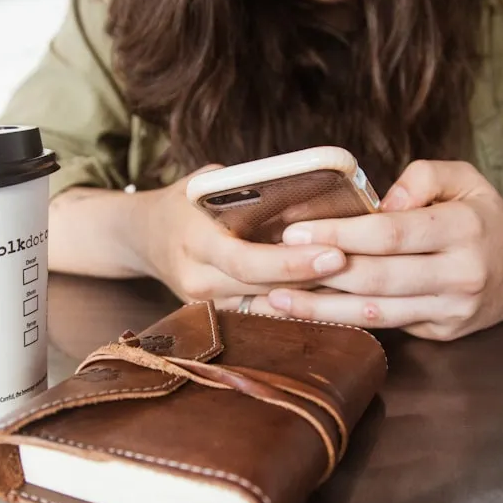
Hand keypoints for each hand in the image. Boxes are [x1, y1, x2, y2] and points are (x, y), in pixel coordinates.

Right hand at [133, 165, 349, 304]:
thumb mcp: (205, 184)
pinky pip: (265, 314)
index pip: (247, 262)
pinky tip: (334, 295)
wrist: (142, 238)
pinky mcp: (219, 318)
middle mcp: (199, 283)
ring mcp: (208, 307)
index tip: (335, 253)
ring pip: (271, 308)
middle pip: (267, 290)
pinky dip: (298, 304)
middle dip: (315, 280)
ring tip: (359, 282)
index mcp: (194, 244)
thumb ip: (245, 187)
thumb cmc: (183, 203)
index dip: (293, 262)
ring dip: (314, 296)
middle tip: (360, 267)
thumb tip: (304, 186)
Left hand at [257, 160, 502, 340]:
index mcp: (464, 229)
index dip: (341, 234)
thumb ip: (422, 177)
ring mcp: (451, 310)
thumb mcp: (464, 178)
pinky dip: (344, 322)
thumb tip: (381, 201)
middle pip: (379, 277)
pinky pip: (387, 328)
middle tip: (271, 265)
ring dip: (322, 309)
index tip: (295, 232)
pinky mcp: (442, 333)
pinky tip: (309, 314)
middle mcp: (460, 274)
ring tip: (275, 299)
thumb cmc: (483, 215)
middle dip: (321, 273)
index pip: (392, 234)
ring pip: (377, 313)